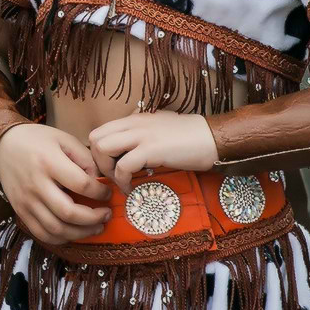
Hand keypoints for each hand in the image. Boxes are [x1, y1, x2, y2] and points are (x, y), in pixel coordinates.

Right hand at [0, 123, 110, 243]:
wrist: (2, 145)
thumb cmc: (37, 140)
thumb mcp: (63, 139)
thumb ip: (85, 158)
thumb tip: (101, 182)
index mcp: (48, 162)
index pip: (82, 185)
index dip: (101, 193)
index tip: (107, 193)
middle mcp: (35, 184)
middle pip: (69, 213)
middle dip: (94, 218)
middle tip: (106, 214)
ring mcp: (26, 200)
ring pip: (56, 229)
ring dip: (81, 233)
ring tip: (95, 227)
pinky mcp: (20, 210)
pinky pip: (41, 234)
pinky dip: (60, 239)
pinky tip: (73, 232)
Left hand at [88, 111, 218, 191]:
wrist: (215, 138)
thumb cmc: (190, 137)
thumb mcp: (158, 128)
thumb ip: (140, 134)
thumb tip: (127, 148)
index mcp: (133, 119)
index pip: (99, 131)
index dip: (96, 152)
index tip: (108, 167)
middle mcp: (133, 124)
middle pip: (95, 138)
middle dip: (97, 161)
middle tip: (111, 176)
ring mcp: (141, 136)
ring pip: (102, 148)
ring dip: (107, 170)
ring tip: (120, 182)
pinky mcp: (151, 150)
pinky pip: (123, 167)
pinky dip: (123, 181)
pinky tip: (132, 189)